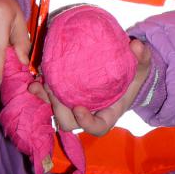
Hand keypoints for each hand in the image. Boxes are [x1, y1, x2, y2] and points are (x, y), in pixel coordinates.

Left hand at [29, 39, 150, 135]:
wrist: (123, 69)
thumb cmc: (133, 73)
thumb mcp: (140, 66)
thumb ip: (140, 58)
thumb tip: (137, 46)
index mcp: (108, 113)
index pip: (97, 127)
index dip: (87, 122)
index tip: (79, 108)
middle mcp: (90, 112)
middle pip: (70, 123)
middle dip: (60, 110)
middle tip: (54, 91)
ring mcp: (76, 104)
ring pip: (57, 112)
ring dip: (47, 101)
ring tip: (39, 86)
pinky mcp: (66, 93)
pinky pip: (51, 96)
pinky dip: (41, 92)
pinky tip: (33, 82)